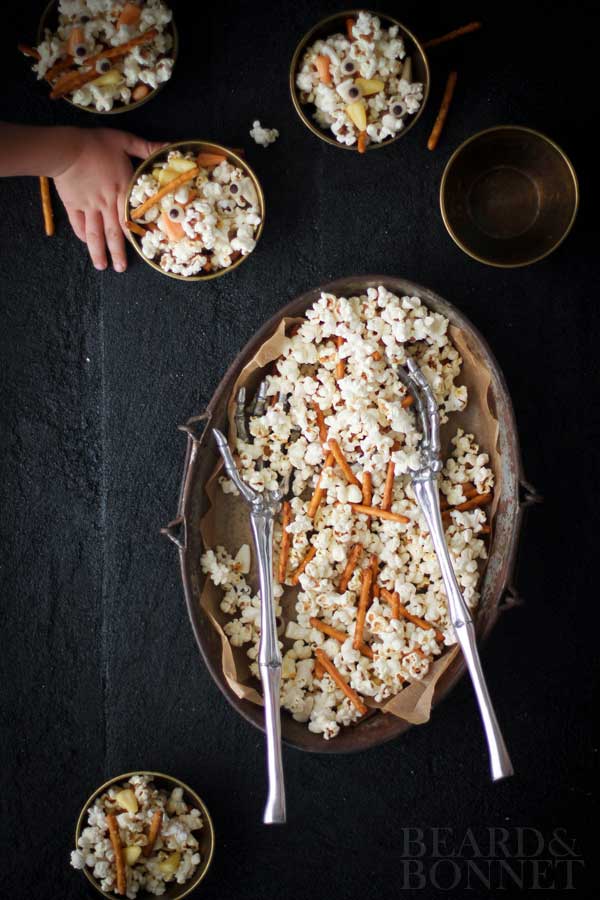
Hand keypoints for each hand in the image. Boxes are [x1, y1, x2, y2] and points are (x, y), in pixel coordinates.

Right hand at [53, 128, 164, 271]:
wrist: (67, 147)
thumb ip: (146, 147)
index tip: (141, 251)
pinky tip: (87, 243)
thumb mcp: (125, 141)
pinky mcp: (73, 205)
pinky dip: (83, 236)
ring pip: (95, 234)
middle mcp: (107, 204)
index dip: (136, 237)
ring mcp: (89, 206)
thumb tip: (169, 146)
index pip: (131, 220)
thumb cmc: (97, 143)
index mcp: (122, 191)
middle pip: (114, 234)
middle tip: (121, 269)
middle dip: (118, 253)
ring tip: (102, 266)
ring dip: (99, 252)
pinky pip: (79, 224)